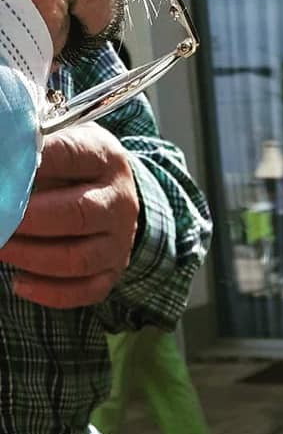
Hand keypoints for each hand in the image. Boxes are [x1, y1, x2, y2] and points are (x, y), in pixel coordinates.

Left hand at [0, 123, 139, 308]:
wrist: (110, 193)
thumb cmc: (69, 164)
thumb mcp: (56, 141)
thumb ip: (27, 148)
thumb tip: (3, 161)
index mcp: (104, 158)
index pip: (68, 156)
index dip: (31, 163)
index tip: (2, 171)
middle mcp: (119, 202)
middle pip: (77, 215)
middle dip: (25, 219)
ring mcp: (119, 241)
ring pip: (79, 259)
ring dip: (30, 257)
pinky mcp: (113, 270)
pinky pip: (88, 290)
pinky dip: (51, 293)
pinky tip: (19, 283)